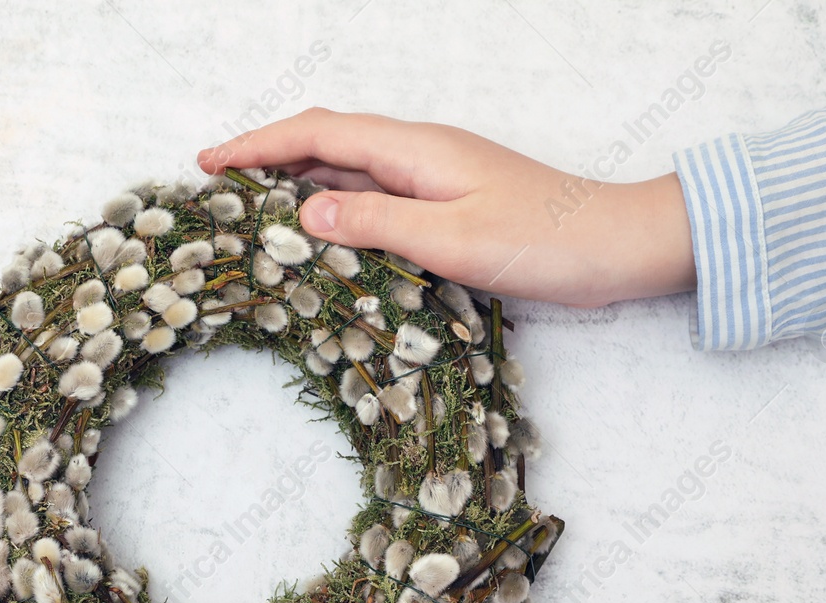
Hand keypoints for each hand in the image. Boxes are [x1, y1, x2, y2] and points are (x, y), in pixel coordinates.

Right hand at [197, 108, 695, 308]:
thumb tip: (304, 212)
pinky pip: (376, 196)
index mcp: (414, 150)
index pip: (317, 135)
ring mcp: (435, 176)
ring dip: (298, 185)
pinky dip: (336, 208)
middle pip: (326, 144)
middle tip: (217, 187)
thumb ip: (374, 224)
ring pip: (349, 170)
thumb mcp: (450, 239)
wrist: (617, 246)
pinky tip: (322, 234)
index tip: (208, 162)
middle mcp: (419, 153)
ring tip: (252, 212)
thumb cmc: (544, 242)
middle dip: (267, 160)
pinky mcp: (449, 202)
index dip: (258, 145)